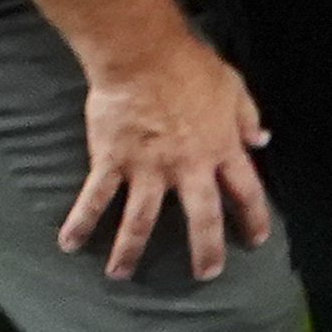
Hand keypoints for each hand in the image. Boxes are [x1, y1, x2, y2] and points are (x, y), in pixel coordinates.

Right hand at [63, 32, 273, 282]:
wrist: (143, 55)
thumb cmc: (190, 66)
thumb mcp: (233, 87)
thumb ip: (247, 117)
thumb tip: (261, 139)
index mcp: (220, 148)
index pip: (245, 191)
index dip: (254, 218)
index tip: (256, 240)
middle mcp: (186, 167)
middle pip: (202, 217)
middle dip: (206, 250)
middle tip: (206, 274)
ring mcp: (147, 168)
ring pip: (141, 220)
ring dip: (130, 251)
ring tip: (121, 276)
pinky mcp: (112, 162)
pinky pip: (94, 198)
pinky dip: (80, 222)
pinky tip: (69, 243)